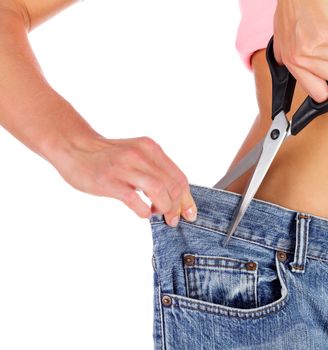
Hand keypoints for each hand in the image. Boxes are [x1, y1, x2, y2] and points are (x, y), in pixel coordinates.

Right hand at [52, 135, 196, 226]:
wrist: (74, 147)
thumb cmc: (107, 156)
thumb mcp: (136, 153)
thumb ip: (154, 169)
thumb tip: (175, 196)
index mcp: (150, 148)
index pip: (179, 177)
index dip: (187, 198)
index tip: (189, 212)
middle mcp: (140, 155)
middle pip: (173, 185)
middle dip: (177, 207)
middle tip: (172, 219)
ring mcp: (125, 168)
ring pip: (160, 191)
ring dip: (164, 209)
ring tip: (157, 214)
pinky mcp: (109, 181)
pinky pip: (136, 201)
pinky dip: (144, 212)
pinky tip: (142, 213)